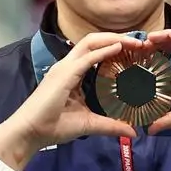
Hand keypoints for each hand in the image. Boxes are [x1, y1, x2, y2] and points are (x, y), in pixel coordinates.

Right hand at [0, 31, 139, 170]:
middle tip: (140, 42)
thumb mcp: (90, 124)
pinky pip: (87, 57)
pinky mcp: (65, 73)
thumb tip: (133, 132)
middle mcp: (68, 65)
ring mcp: (65, 67)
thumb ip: (111, 125)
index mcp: (72, 73)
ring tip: (134, 41)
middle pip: (94, 41)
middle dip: (117, 37)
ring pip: (90, 42)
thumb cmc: (54, 127)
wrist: (30, 132)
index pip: (95, 52)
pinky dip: (104, 50)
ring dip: (114, 38)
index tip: (136, 51)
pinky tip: (119, 47)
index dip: (115, 47)